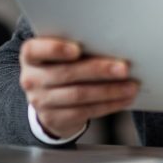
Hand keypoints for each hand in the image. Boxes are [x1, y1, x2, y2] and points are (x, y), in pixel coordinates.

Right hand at [19, 37, 138, 139]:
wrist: (49, 100)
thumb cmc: (61, 66)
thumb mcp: (60, 54)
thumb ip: (78, 45)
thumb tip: (113, 44)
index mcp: (31, 56)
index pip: (35, 50)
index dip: (55, 49)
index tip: (77, 49)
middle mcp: (31, 78)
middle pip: (66, 73)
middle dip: (98, 70)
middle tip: (123, 68)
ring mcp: (41, 101)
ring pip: (79, 95)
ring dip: (109, 90)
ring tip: (131, 86)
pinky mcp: (54, 118)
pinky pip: (85, 112)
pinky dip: (108, 105)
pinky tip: (123, 99)